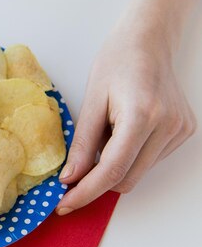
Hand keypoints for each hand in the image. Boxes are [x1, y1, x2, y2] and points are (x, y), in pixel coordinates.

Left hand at [57, 27, 196, 214]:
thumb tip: (70, 179)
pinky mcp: (183, 133)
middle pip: (125, 179)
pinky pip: (147, 162)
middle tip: (70, 177)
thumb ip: (82, 144)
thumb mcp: (91, 101)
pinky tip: (120, 136)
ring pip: (136, 174)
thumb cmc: (117, 63)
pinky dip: (127, 159)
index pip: (111, 171)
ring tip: (102, 139)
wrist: (149, 42)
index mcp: (143, 116)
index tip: (63, 205)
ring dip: (112, 169)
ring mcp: (180, 131)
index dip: (84, 192)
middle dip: (95, 184)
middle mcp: (168, 127)